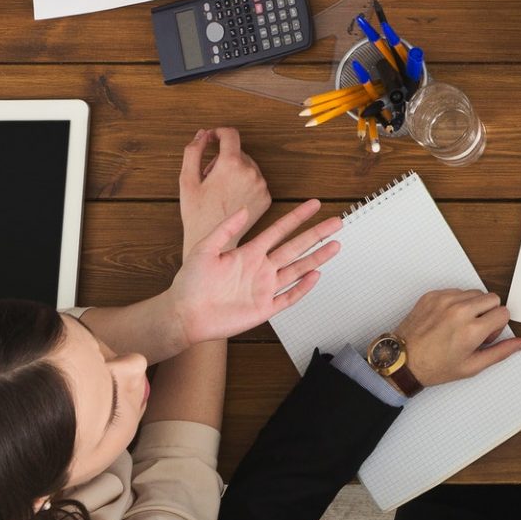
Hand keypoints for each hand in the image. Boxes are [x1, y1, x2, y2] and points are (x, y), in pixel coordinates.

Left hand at [164, 200, 342, 344]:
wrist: (185, 315)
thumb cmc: (190, 284)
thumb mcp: (204, 248)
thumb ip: (226, 229)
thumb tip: (243, 210)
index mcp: (248, 253)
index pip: (279, 230)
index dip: (297, 217)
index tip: (313, 204)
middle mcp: (261, 268)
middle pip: (296, 247)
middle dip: (316, 234)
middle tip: (335, 222)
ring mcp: (264, 288)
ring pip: (298, 269)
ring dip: (317, 257)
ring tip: (335, 245)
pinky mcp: (264, 308)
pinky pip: (289, 296)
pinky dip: (303, 287)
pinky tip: (316, 276)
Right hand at [178, 128, 270, 259]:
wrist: (214, 241)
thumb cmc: (197, 213)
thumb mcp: (187, 180)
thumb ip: (193, 152)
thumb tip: (202, 134)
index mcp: (231, 164)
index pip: (231, 134)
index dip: (219, 132)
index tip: (212, 138)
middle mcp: (251, 172)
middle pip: (238, 152)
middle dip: (223, 158)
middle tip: (209, 176)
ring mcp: (261, 186)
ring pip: (248, 166)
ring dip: (234, 170)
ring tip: (219, 189)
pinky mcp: (266, 197)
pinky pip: (255, 181)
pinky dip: (244, 183)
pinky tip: (231, 198)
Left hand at [393, 287, 520, 386]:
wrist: (402, 361)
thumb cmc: (434, 366)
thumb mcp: (471, 366)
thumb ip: (500, 352)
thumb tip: (520, 343)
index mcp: (471, 330)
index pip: (504, 312)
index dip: (498, 326)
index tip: (486, 335)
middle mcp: (459, 311)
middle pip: (493, 298)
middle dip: (489, 313)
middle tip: (475, 330)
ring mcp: (445, 300)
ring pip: (475, 293)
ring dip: (474, 306)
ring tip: (460, 325)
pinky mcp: (433, 295)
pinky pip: (456, 291)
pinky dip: (457, 303)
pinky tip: (447, 320)